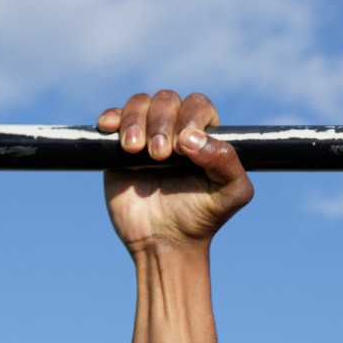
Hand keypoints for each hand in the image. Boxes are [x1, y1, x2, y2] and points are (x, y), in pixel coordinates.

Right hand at [98, 90, 253, 252]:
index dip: (190, 118)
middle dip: (162, 123)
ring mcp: (147, 136)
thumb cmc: (203, 217)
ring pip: (140, 103)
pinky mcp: (119, 148)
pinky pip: (113, 117)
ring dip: (136, 119)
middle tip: (160, 156)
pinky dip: (111, 116)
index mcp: (205, 135)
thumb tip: (191, 137)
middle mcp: (176, 130)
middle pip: (167, 100)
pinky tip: (110, 128)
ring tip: (135, 149)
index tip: (182, 148)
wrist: (164, 242)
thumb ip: (226, 161)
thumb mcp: (232, 192)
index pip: (198, 105)